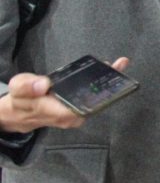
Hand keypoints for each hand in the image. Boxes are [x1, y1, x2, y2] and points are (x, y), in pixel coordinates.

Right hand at [0, 57, 129, 132]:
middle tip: (119, 65)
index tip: (107, 77)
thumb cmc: (20, 100)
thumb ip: (27, 87)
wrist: (19, 113)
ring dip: (106, 83)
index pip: (79, 108)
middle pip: (92, 103)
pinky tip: (108, 71)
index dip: (95, 95)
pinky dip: (99, 86)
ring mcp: (74, 116)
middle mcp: (68, 117)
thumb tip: (43, 84)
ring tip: (118, 65)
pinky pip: (91, 99)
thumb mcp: (17, 89)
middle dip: (107, 84)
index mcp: (54, 112)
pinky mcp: (76, 111)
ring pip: (94, 101)